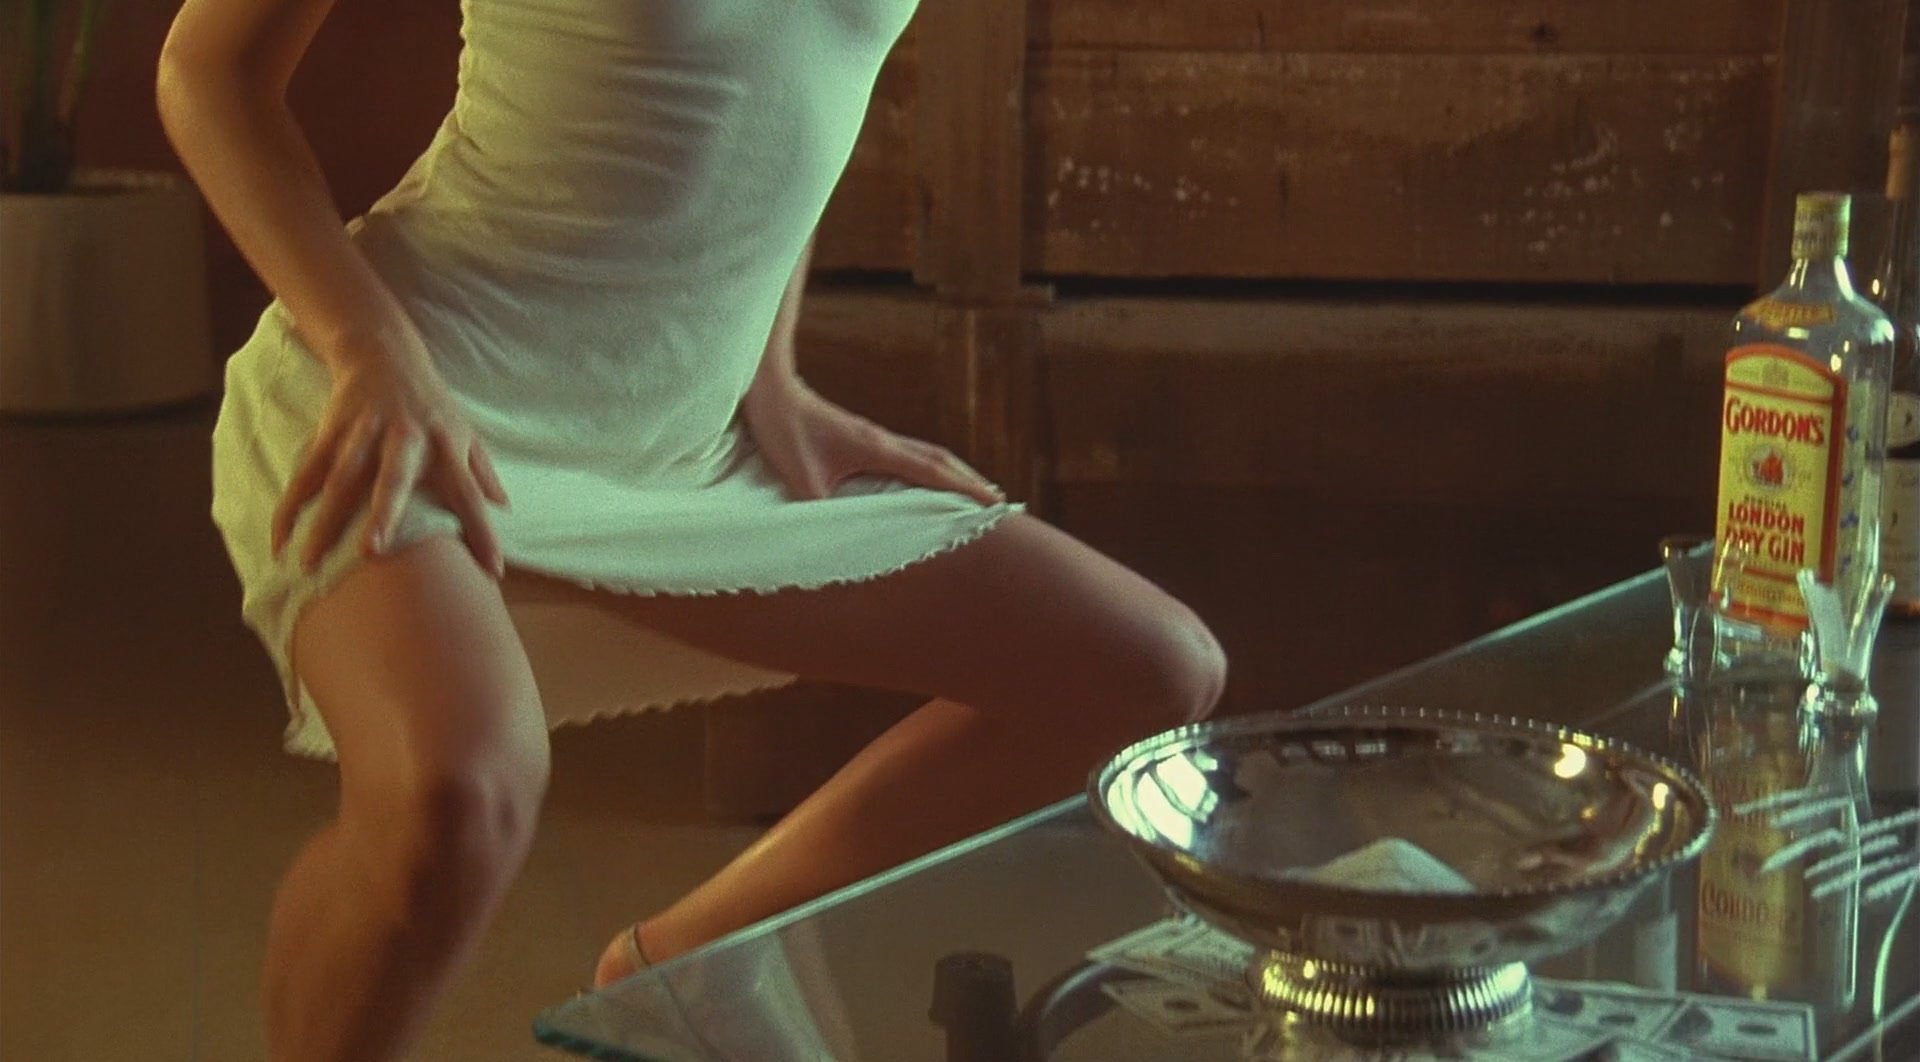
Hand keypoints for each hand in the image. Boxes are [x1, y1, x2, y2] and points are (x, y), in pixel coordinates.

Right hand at [271, 351, 511, 577]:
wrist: (384, 352)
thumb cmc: (431, 404)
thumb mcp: (465, 431)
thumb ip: (482, 471)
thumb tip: (504, 507)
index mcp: (446, 444)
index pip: (469, 493)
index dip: (482, 531)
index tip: (492, 571)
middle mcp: (406, 437)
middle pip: (394, 477)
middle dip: (383, 513)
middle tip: (371, 553)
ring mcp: (364, 432)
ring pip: (341, 479)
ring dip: (324, 519)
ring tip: (308, 561)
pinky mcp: (331, 430)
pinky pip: (307, 473)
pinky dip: (291, 506)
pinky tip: (280, 539)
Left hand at [740, 378, 1005, 506]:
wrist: (771, 390)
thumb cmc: (785, 432)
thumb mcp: (801, 481)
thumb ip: (823, 513)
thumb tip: (839, 545)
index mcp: (876, 449)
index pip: (933, 471)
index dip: (965, 488)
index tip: (995, 502)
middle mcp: (883, 440)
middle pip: (940, 459)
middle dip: (971, 481)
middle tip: (998, 502)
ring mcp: (874, 436)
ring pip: (926, 454)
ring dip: (953, 473)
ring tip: (974, 491)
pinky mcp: (862, 437)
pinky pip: (908, 454)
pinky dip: (929, 468)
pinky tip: (927, 479)